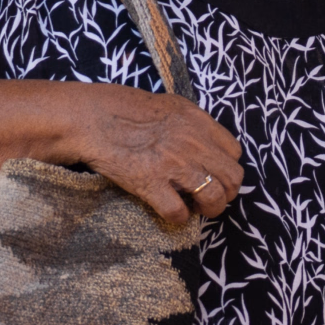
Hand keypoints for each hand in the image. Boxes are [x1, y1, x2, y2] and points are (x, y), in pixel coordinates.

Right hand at [70, 83, 244, 222]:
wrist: (91, 119)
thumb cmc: (125, 108)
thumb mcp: (170, 106)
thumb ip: (192, 124)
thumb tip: (204, 144)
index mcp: (198, 122)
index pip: (234, 152)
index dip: (226, 167)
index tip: (215, 174)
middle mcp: (193, 144)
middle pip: (232, 178)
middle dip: (226, 192)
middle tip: (211, 196)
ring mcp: (174, 165)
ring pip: (214, 198)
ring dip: (210, 209)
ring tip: (197, 209)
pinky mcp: (150, 184)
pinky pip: (178, 212)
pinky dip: (179, 218)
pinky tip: (172, 213)